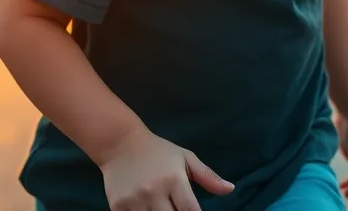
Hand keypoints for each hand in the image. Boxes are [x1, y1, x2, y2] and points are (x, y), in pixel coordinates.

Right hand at [97, 126, 234, 210]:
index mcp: (174, 179)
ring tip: (162, 209)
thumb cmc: (157, 151)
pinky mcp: (118, 206)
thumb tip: (230, 189)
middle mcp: (154, 191)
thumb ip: (207, 176)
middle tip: (176, 209)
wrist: (119, 143)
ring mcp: (134, 200)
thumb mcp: (185, 158)